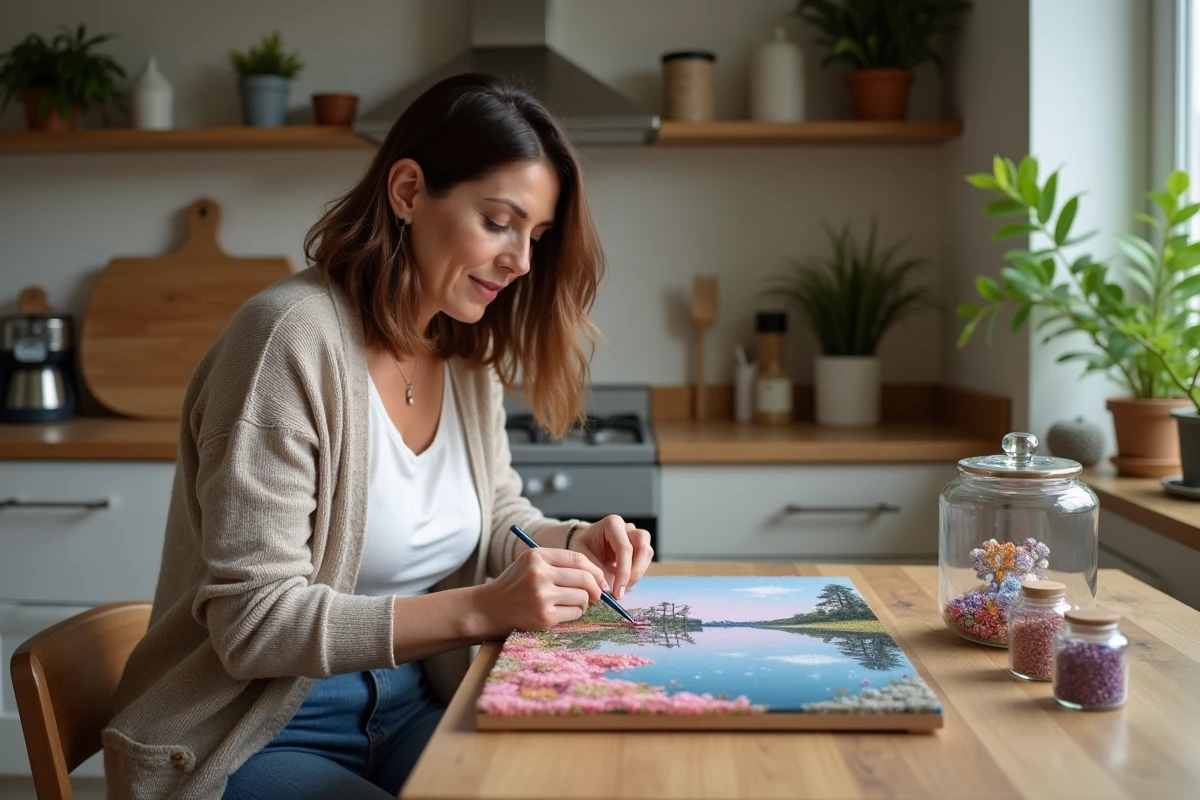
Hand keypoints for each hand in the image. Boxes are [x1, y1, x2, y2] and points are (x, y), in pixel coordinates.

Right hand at [476, 547, 607, 636]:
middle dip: (596, 588)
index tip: (600, 579)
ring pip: (582, 597)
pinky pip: (575, 613)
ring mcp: (542, 596)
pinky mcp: (544, 617)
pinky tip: (562, 612)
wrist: (488, 609)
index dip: (595, 570)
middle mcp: (539, 574)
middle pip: (585, 578)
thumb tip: (597, 576)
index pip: (578, 559)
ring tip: (572, 603)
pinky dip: (575, 613)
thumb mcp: (530, 564)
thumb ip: (559, 564)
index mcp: (537, 556)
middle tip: (596, 595)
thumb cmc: (514, 586)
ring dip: (584, 602)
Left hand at [568, 515, 653, 600]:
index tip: (617, 591)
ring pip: (647, 554)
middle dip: (634, 572)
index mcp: (613, 524)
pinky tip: (623, 584)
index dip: (624, 571)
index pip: (625, 547)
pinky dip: (636, 575)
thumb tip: (609, 590)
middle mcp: (628, 528)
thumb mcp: (583, 558)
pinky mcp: (639, 547)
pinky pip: (644, 561)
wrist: (584, 543)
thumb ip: (596, 572)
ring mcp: (636, 536)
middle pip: (643, 548)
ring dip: (637, 574)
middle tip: (622, 590)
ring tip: (621, 589)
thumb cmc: (583, 546)